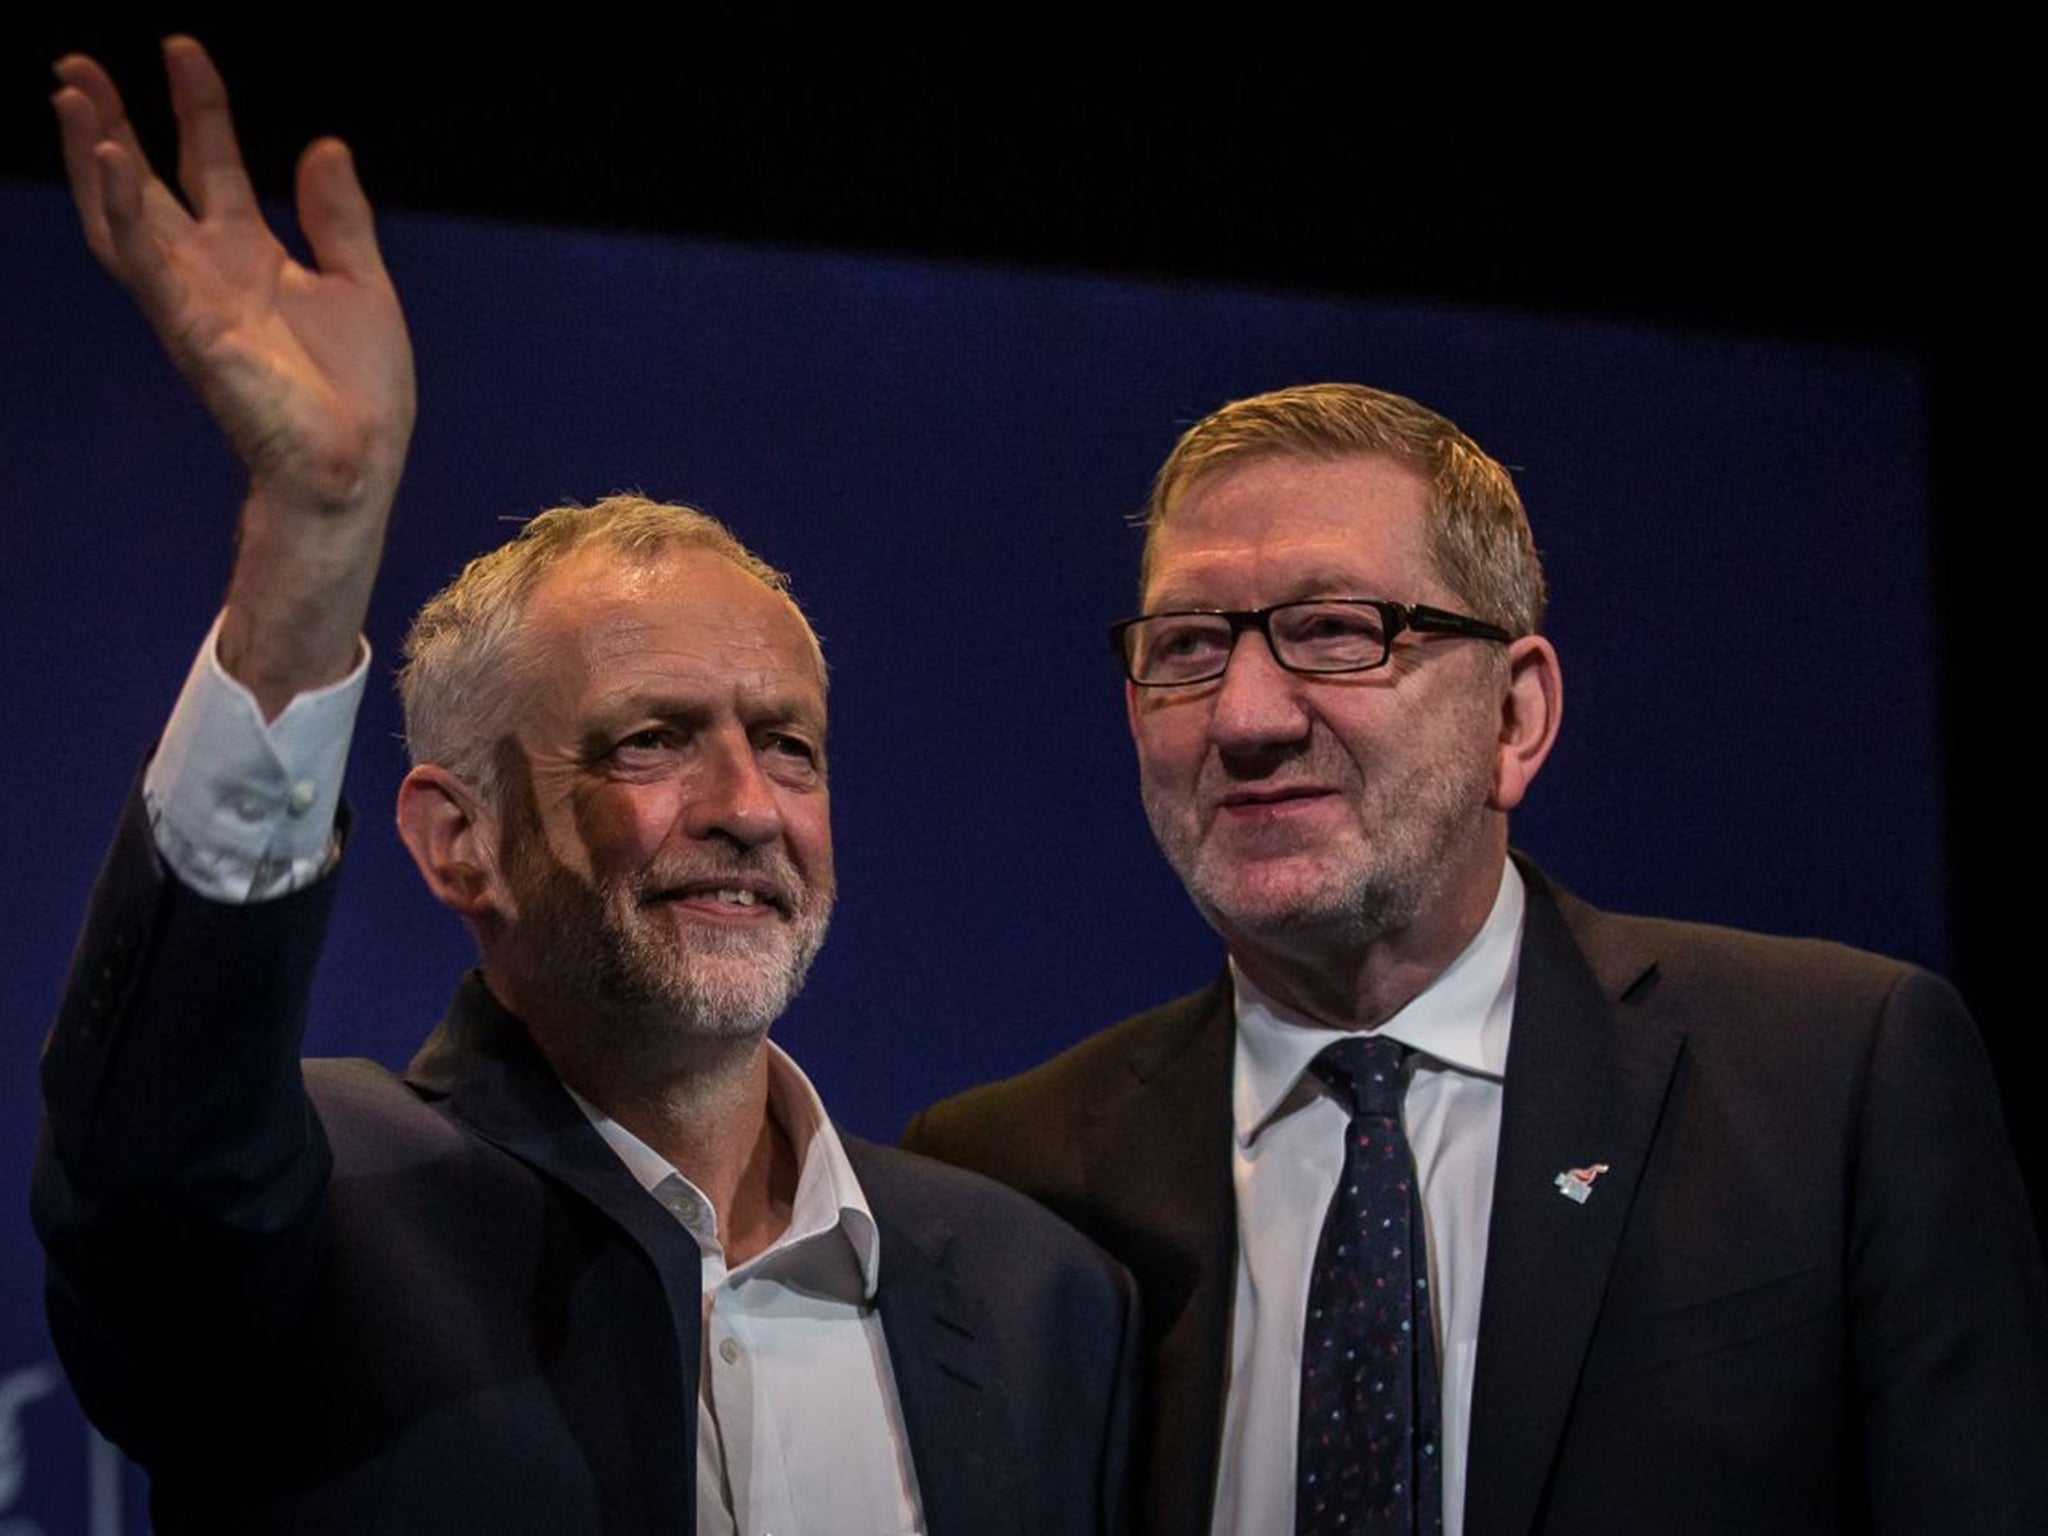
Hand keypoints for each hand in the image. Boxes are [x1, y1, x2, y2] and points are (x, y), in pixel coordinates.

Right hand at [52, 36, 416, 711]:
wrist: (357, 465)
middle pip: (146, 183)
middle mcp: (209, 272)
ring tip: (74, 96)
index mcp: (251, 257)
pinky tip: (109, 158)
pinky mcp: (190, 331)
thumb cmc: (360, 392)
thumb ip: (338, 217)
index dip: (198, 107)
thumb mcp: (360, 283)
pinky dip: (122, 210)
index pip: (213, 164)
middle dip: (111, 122)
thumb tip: (324, 143)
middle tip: (78, 63)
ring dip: (94, 158)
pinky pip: (143, 264)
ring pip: (124, 216)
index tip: (183, 48)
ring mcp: (193, 301)